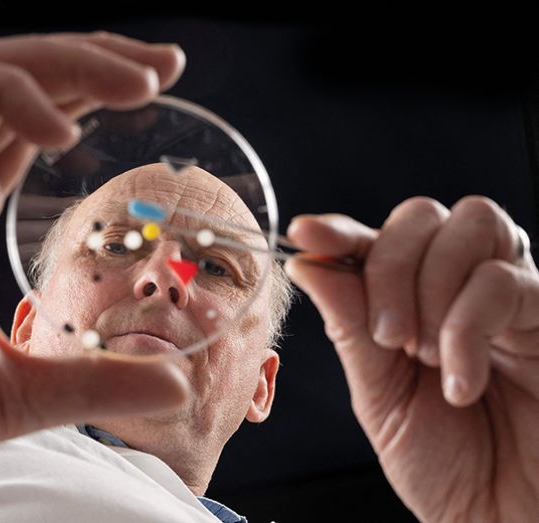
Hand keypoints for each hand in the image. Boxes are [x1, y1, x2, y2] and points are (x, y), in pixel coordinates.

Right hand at [0, 32, 188, 517]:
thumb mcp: (19, 392)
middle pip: (17, 83)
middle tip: (164, 63)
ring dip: (63, 62)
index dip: (88, 93)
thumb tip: (177, 386)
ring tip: (137, 82)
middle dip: (92, 59)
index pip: (31, 124)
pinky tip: (59, 132)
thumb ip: (95, 382)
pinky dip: (1, 94)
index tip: (157, 84)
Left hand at [285, 196, 538, 522]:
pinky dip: (468, 329)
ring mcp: (505, 293)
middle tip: (387, 337)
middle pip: (420, 215)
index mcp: (408, 299)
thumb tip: (307, 264)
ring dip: (432, 289)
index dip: (337, 230)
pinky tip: (461, 380)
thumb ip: (349, 326)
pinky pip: (506, 281)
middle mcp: (457, 284)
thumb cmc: (441, 459)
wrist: (497, 513)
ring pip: (471, 225)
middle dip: (389, 267)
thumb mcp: (378, 392)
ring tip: (424, 355)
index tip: (305, 234)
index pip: (372, 239)